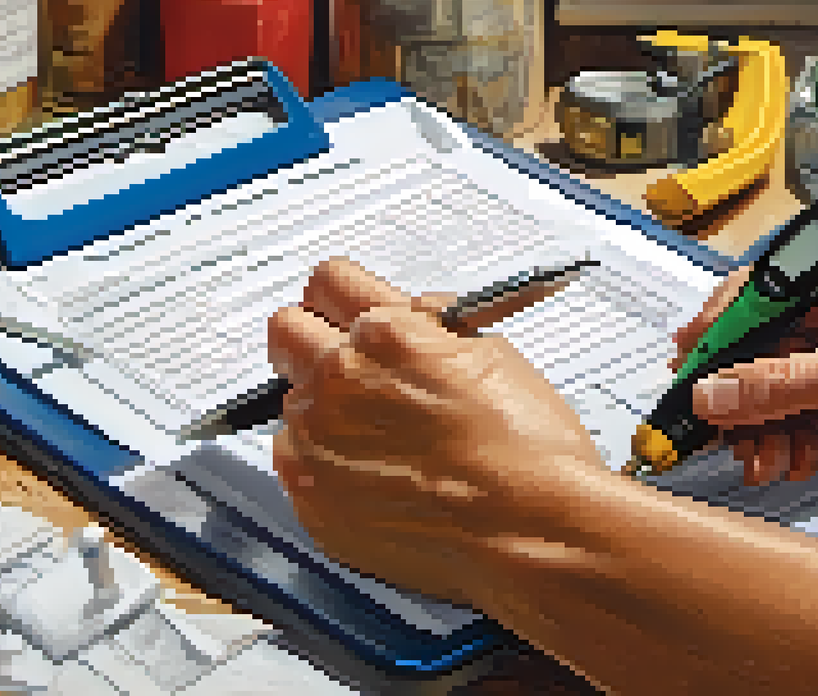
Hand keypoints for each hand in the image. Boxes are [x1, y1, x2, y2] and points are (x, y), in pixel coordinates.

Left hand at [268, 258, 604, 606]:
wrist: (531, 534)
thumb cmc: (527, 452)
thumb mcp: (491, 353)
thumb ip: (430, 325)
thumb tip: (410, 316)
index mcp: (386, 335)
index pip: (327, 282)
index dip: (342, 301)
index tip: (345, 317)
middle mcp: (340, 380)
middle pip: (286, 331)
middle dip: (311, 343)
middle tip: (348, 373)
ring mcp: (317, 441)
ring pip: (292, 405)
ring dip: (324, 415)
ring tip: (384, 446)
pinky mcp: (310, 497)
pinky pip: (295, 466)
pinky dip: (326, 471)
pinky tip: (378, 484)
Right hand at [674, 247, 817, 520]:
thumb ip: (792, 382)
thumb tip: (717, 389)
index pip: (775, 292)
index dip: (726, 323)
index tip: (688, 356)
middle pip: (769, 348)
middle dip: (735, 384)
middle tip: (702, 417)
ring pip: (779, 397)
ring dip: (757, 426)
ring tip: (754, 452)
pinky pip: (802, 434)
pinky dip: (782, 450)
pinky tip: (782, 463)